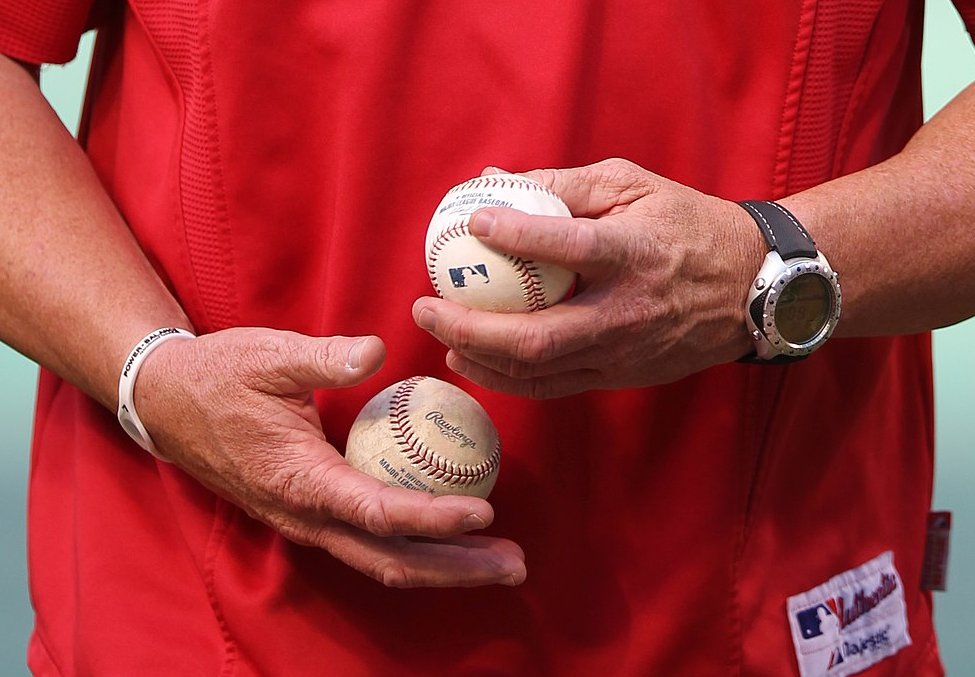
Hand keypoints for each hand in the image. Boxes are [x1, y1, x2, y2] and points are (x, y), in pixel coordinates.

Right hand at [132, 327, 525, 587]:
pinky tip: (455, 537)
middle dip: (455, 567)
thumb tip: (379, 349)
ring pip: (384, 560)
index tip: (482, 512)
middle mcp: (306, 515)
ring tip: (499, 562)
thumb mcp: (268, 356)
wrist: (169, 404)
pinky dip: (419, 548)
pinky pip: (372, 543)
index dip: (432, 518)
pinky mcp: (314, 513)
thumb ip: (323, 358)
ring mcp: (309, 521)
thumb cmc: (219, 376)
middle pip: (391, 559)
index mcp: (298, 479)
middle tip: (514, 563)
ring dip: (445, 567)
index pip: (377, 512)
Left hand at [412, 158, 762, 397]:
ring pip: (539, 371)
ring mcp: (624, 353)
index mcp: (636, 253)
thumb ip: (566, 185)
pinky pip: (553, 386)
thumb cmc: (688, 226)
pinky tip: (476, 361)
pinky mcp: (621, 376)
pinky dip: (508, 377)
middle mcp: (628, 312)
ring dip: (479, 358)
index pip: (569, 247)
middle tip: (424, 308)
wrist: (754, 289)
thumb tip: (493, 181)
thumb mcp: (635, 186)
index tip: (471, 221)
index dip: (516, 235)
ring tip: (441, 338)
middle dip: (468, 327)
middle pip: (537, 336)